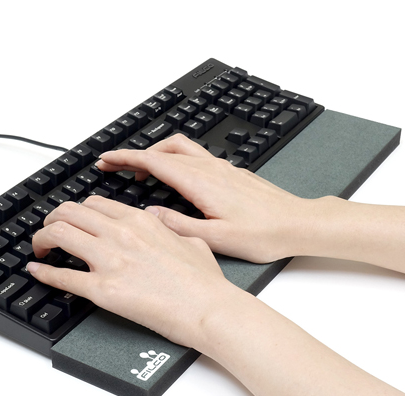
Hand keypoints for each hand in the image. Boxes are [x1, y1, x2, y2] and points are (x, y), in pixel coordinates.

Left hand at [27, 196, 239, 347]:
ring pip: (59, 234)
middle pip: (68, 212)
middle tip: (49, 232)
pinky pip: (62, 278)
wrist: (208, 309)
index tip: (72, 220)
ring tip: (41, 248)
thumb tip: (160, 223)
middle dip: (52, 219)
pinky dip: (43, 273)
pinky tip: (36, 271)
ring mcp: (110, 261)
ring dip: (42, 239)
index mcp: (140, 221)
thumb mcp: (190, 239)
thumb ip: (169, 227)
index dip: (76, 210)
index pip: (94, 203)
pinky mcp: (103, 291)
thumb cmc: (204, 281)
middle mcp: (121, 234)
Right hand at [98, 134, 318, 262]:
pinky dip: (174, 158)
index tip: (106, 160)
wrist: (297, 223)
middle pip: (162, 149)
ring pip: (179, 147)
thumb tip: (151, 214)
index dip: (126, 158)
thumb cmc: (264, 233)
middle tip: (115, 166)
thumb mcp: (217, 238)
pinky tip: (174, 177)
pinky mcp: (230, 171)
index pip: (154, 161)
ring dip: (155, 154)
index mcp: (202, 182)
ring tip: (141, 173)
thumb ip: (179, 225)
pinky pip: (194, 154)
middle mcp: (210, 168)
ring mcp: (221, 167)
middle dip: (134, 155)